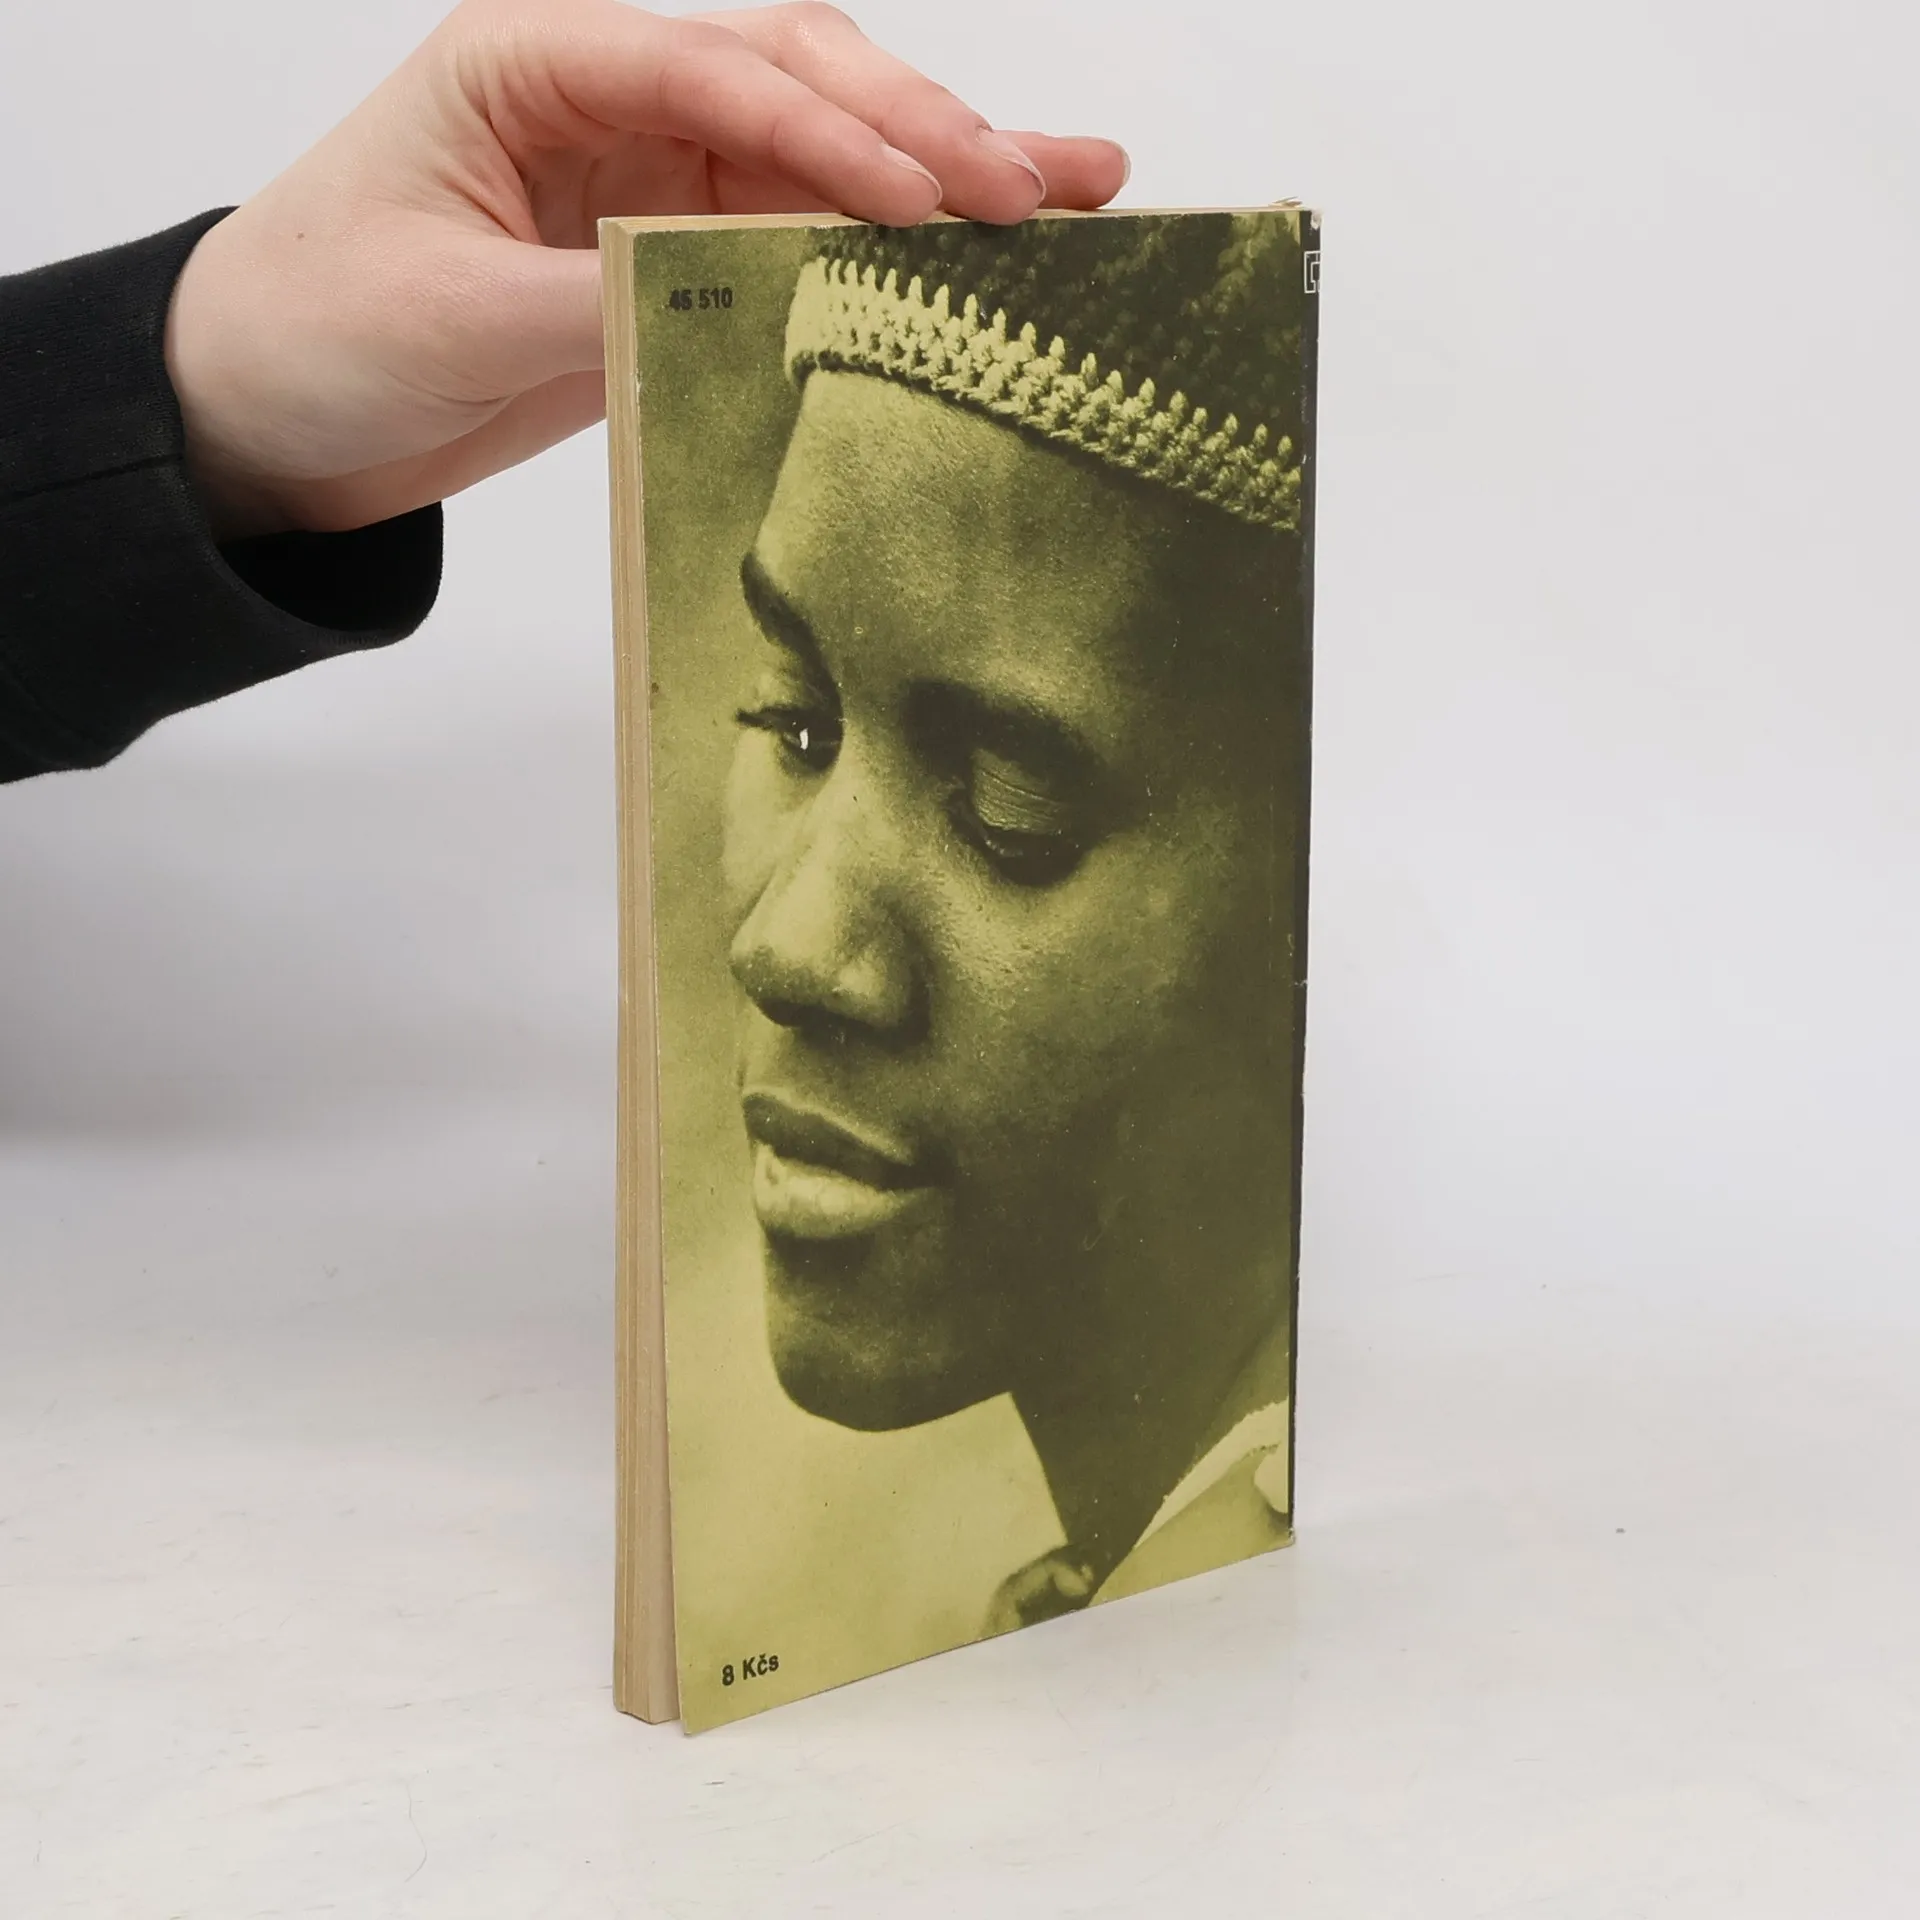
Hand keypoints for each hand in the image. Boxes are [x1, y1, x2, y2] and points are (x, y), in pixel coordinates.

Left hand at [162, 0, 1128, 538]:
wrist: (265, 416)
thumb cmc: (314, 327)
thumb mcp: (450, 314)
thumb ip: (598, 297)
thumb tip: (743, 299)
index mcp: (534, 62)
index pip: (715, 70)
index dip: (834, 132)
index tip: (936, 198)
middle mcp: (610, 100)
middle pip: (799, 85)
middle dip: (927, 133)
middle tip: (1047, 189)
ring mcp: (650, 179)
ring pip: (822, 159)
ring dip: (942, 179)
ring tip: (1077, 198)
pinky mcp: (670, 258)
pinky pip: (797, 245)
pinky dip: (887, 258)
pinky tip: (975, 265)